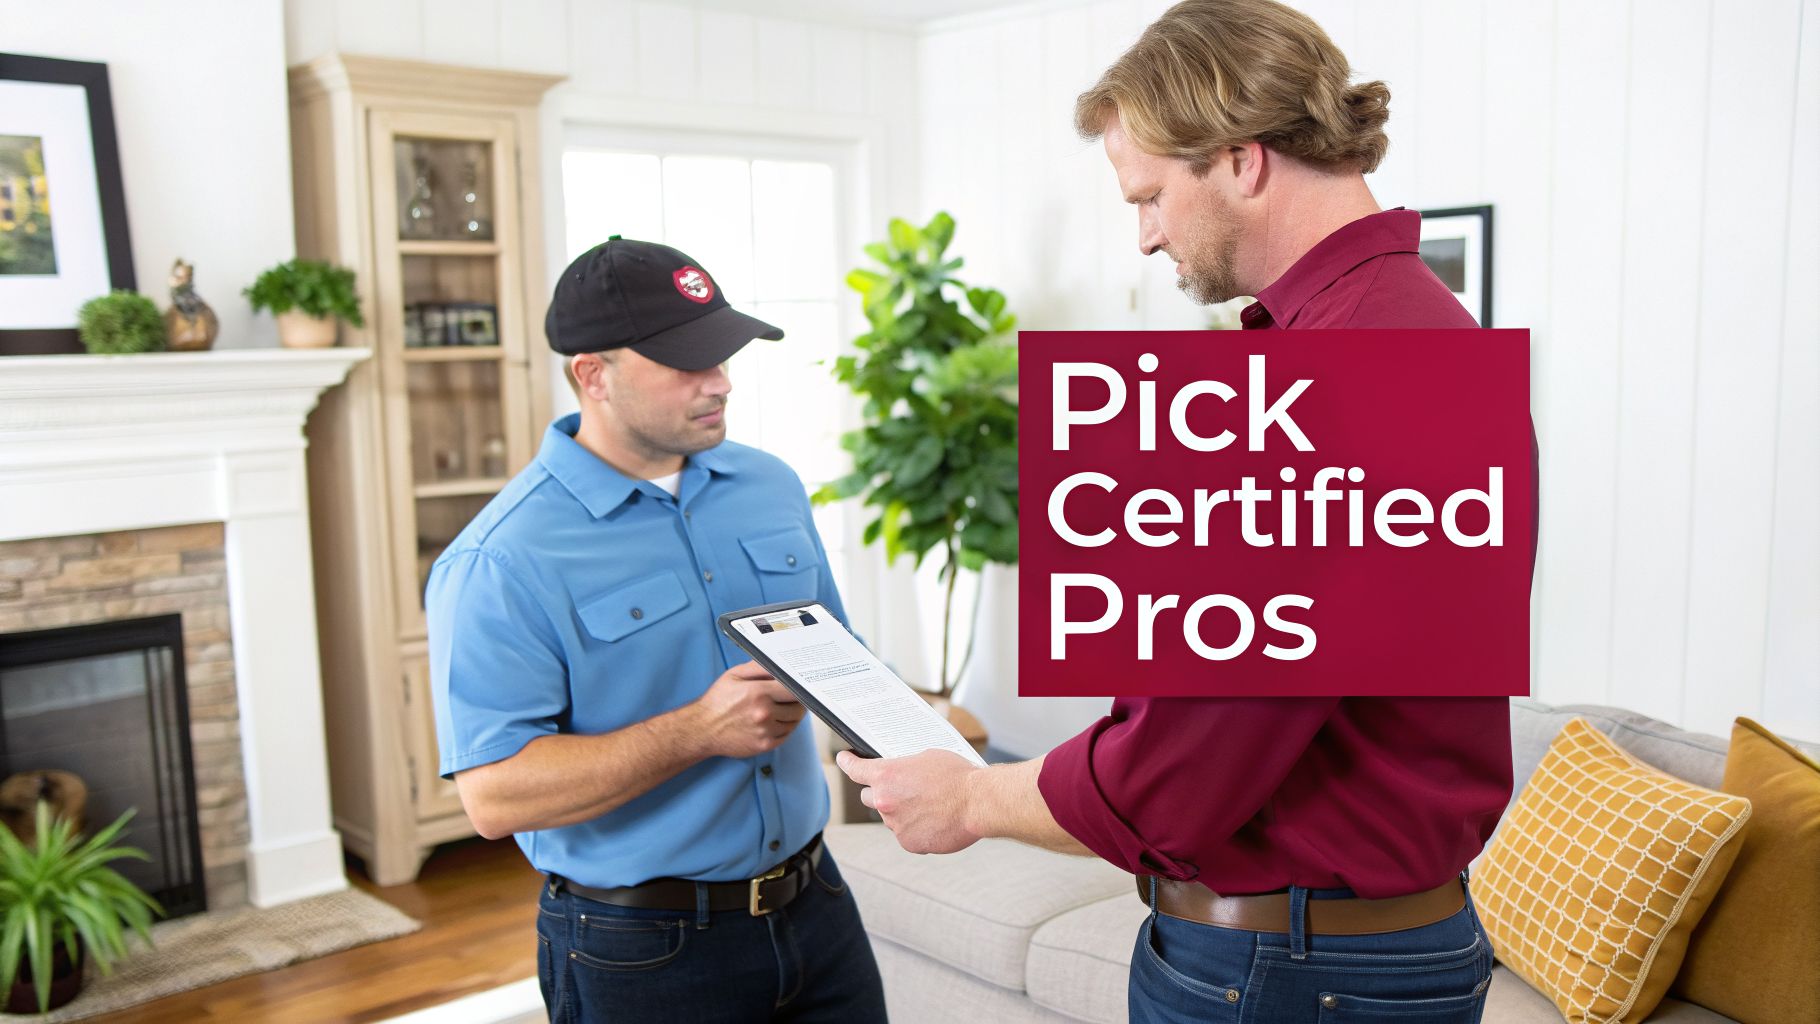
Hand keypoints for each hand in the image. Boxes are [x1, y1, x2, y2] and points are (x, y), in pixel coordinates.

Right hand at [691, 661, 804, 758]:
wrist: (702, 729)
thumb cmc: (718, 701)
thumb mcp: (734, 675)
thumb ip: (758, 667)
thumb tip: (779, 663)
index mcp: (758, 693)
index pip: (793, 688)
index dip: (798, 687)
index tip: (798, 686)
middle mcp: (764, 713)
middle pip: (798, 707)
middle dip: (797, 701)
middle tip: (792, 698)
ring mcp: (765, 731)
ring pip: (794, 722)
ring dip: (792, 716)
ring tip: (782, 709)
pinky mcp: (764, 745)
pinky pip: (786, 735)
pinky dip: (785, 728)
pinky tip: (776, 722)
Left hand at [836, 749, 981, 854]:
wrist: (978, 802)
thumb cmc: (957, 776)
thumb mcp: (927, 758)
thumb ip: (906, 768)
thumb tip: (902, 775)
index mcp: (886, 775)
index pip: (855, 770)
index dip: (848, 763)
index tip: (843, 760)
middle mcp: (885, 801)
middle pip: (869, 797)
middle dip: (880, 793)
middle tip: (899, 790)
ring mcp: (896, 825)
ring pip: (891, 818)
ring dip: (903, 813)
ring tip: (929, 806)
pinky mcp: (909, 843)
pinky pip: (907, 834)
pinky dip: (917, 829)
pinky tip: (935, 820)